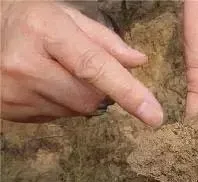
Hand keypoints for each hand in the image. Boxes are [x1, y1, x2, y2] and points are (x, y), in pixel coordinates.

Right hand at [1, 2, 162, 125]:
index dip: (128, 92)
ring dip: (82, 98)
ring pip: (76, 111)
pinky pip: (58, 117)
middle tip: (87, 72)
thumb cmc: (32, 20)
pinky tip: (48, 85)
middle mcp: (25, 65)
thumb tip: (139, 62)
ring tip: (61, 74)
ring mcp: (14, 93)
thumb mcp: (68, 18)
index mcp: (45, 32)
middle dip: (102, 91)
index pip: (94, 66)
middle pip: (90, 98)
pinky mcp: (9, 110)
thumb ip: (106, 41)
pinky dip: (64, 105)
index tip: (154, 116)